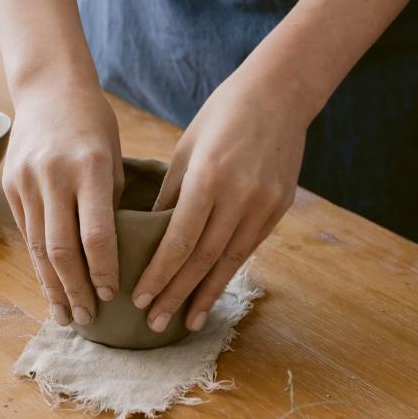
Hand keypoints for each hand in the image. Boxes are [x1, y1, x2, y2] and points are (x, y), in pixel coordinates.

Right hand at [3, 82, 123, 326]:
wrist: (49, 89)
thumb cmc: (94, 124)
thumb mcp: (114, 157)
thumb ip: (109, 204)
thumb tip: (109, 255)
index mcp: (90, 168)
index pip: (96, 234)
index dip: (103, 271)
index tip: (112, 296)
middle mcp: (54, 176)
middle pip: (61, 249)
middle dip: (75, 290)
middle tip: (87, 318)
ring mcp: (27, 181)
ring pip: (38, 247)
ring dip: (52, 286)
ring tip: (64, 314)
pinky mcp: (11, 185)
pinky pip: (26, 232)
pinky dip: (38, 262)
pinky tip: (48, 284)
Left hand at [132, 72, 307, 332]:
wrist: (278, 95)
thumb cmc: (220, 116)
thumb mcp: (186, 149)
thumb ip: (171, 195)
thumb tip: (151, 237)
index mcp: (208, 177)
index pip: (178, 240)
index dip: (158, 275)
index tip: (138, 299)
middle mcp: (238, 196)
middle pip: (202, 258)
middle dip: (175, 294)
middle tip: (153, 323)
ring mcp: (264, 204)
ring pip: (228, 261)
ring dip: (204, 294)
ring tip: (184, 323)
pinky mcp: (279, 208)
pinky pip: (248, 249)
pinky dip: (228, 273)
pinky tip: (212, 291)